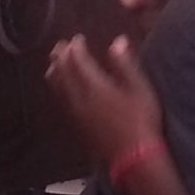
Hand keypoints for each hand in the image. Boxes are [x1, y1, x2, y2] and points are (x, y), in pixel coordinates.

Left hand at [46, 34, 163, 164]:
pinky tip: (61, 89)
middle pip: (63, 73)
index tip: (76, 38)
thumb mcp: (140, 88)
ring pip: (58, 88)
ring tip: (54, 64)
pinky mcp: (77, 124)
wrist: (132, 155)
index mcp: (95, 86)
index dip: (75, 48)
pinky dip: (58, 88)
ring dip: (55, 72)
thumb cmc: (141, 119)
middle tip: (60, 46)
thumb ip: (125, 64)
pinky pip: (61, 100)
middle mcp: (80, 97)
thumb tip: (118, 42)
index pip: (78, 62)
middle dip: (61, 58)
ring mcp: (76, 112)